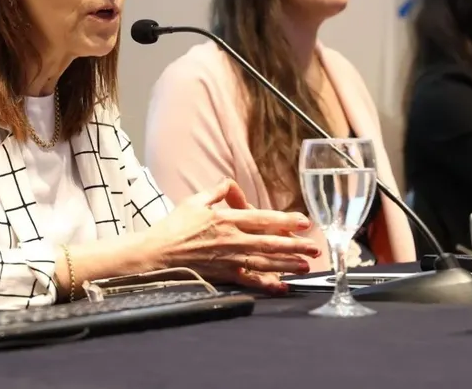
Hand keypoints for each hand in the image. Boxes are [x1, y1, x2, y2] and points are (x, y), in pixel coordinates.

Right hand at [143, 179, 321, 293]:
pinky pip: (250, 281)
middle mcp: (232, 240)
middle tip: (314, 248)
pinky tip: (282, 287)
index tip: (304, 222)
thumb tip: (230, 183)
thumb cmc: (174, 227)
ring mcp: (229, 259)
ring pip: (265, 261)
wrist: (157, 254)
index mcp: (226, 219)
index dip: (285, 220)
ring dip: (287, 264)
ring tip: (306, 266)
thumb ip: (216, 192)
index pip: (262, 218)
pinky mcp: (224, 275)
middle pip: (270, 242)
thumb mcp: (195, 201)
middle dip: (295, 245)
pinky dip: (267, 284)